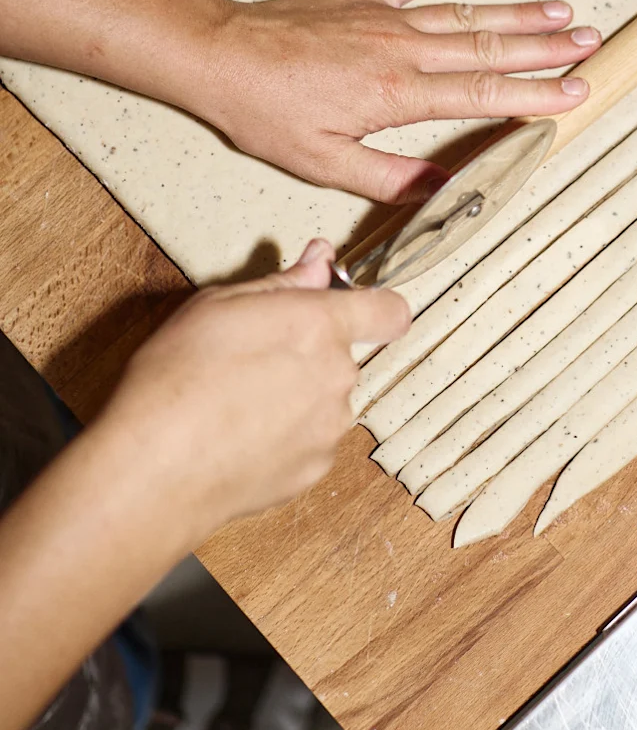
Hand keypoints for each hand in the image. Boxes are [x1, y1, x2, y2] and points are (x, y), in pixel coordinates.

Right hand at [103, 240, 408, 536]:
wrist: (155, 466)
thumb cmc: (177, 379)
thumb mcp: (219, 305)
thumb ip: (283, 282)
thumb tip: (319, 260)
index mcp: (320, 326)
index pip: (388, 311)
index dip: (375, 308)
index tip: (355, 310)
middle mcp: (337, 376)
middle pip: (342, 357)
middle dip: (307, 354)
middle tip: (252, 359)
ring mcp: (329, 427)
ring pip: (325, 401)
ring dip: (296, 398)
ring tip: (236, 404)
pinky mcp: (315, 469)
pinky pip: (311, 442)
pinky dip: (285, 439)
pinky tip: (239, 438)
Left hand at [200, 0, 600, 201]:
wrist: (218, 54)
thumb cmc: (264, 112)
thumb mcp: (323, 163)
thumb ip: (389, 177)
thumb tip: (442, 192)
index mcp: (396, 94)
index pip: (482, 95)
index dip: (535, 96)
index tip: (576, 93)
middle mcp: (401, 49)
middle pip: (489, 49)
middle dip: (545, 49)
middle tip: (590, 44)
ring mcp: (384, 17)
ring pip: (465, 13)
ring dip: (517, 13)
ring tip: (561, 11)